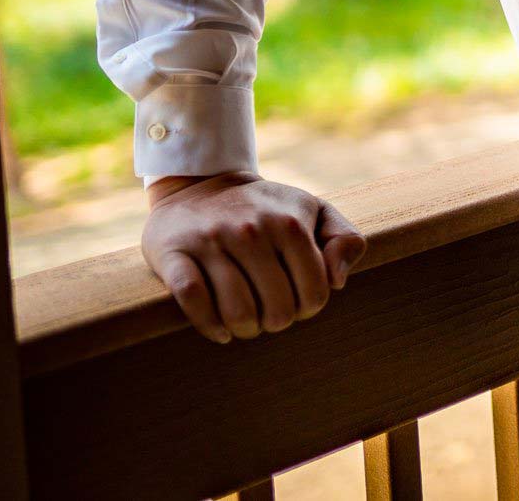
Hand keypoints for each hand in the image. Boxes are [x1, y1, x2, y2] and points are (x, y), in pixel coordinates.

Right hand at [141, 172, 366, 342]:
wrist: (201, 186)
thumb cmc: (268, 210)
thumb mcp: (314, 211)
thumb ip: (344, 240)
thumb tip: (337, 281)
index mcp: (290, 224)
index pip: (314, 293)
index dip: (309, 308)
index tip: (298, 303)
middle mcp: (251, 231)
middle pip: (277, 309)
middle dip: (277, 322)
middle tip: (270, 315)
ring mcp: (211, 241)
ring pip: (237, 312)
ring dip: (246, 330)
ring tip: (247, 324)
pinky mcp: (174, 253)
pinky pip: (193, 300)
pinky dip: (210, 325)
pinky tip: (221, 331)